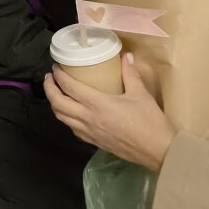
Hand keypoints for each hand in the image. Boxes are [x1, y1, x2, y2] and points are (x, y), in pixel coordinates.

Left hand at [45, 53, 175, 171]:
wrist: (159, 151)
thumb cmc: (150, 121)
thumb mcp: (141, 94)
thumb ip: (130, 74)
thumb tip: (126, 56)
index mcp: (97, 104)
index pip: (68, 87)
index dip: (58, 76)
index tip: (56, 67)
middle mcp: (87, 118)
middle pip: (57, 103)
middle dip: (49, 89)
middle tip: (50, 78)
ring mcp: (89, 132)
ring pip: (61, 117)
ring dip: (54, 104)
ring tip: (56, 93)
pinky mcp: (93, 142)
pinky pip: (72, 128)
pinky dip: (65, 117)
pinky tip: (71, 112)